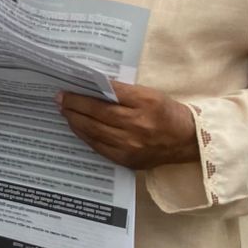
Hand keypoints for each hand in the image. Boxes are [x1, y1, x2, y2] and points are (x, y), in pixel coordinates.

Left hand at [58, 81, 198, 169]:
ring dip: (75, 120)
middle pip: (97, 113)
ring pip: (94, 131)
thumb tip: (92, 88)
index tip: (68, 88)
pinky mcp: (127, 160)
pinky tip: (77, 127)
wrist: (188, 141)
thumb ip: (123, 92)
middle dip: (74, 105)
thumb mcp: (150, 95)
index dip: (85, 92)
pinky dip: (84, 135)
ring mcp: (131, 145)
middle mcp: (137, 125)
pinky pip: (98, 146)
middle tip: (59, 98)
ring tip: (64, 111)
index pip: (109, 94)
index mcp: (146, 103)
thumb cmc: (166, 113)